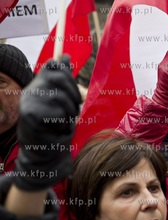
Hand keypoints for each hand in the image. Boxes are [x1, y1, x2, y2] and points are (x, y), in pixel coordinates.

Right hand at [13, 56, 80, 190]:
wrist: (45, 152)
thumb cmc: (56, 125)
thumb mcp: (63, 101)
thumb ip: (64, 81)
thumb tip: (66, 56)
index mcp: (39, 85)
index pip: (54, 65)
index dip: (69, 76)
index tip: (75, 93)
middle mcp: (31, 90)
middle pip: (59, 77)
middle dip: (74, 94)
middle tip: (75, 109)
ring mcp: (28, 102)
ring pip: (60, 97)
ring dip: (70, 112)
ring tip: (64, 122)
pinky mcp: (29, 115)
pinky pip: (57, 113)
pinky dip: (63, 123)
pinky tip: (56, 129)